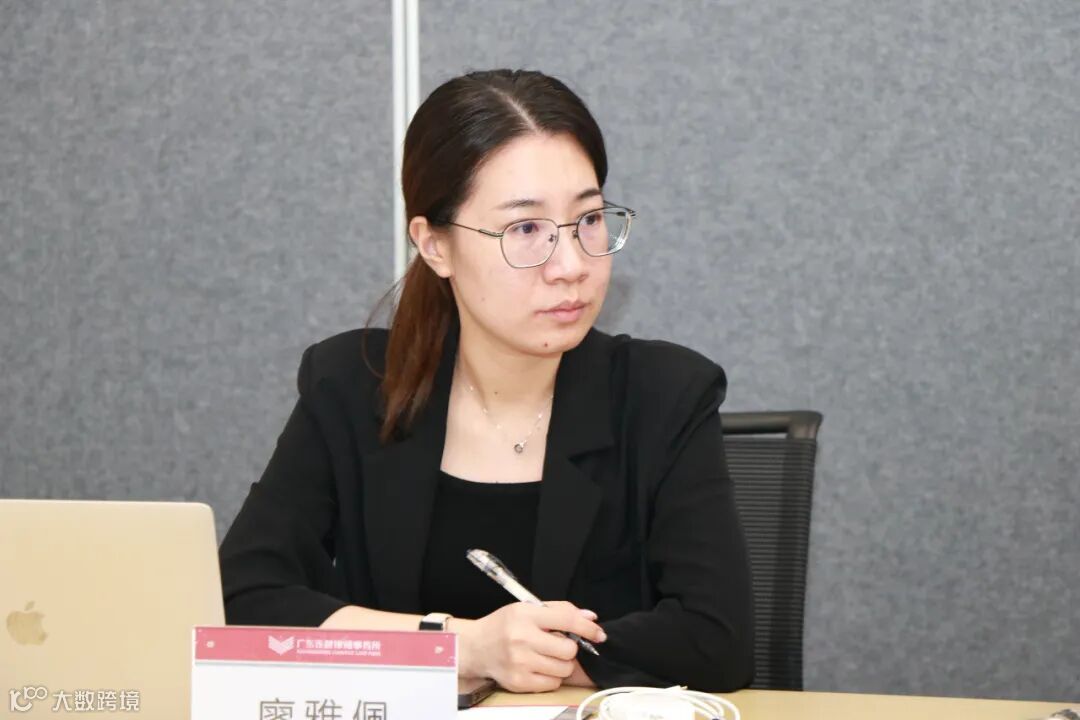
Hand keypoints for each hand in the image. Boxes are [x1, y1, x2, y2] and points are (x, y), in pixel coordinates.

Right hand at [456, 601, 605, 692]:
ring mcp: (520, 663)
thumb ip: (560, 611)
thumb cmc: (504, 626)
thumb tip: (590, 618)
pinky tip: (539, 667)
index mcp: (525, 615)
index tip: (598, 633)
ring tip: (547, 656)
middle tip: (558, 644)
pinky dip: (552, 676)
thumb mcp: (527, 609)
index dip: (587, 628)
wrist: (476, 647)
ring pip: (564, 669)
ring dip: (562, 664)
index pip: (566, 619)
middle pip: (568, 650)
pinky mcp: (519, 682)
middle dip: (569, 648)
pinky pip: (553, 683)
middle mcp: (522, 639)